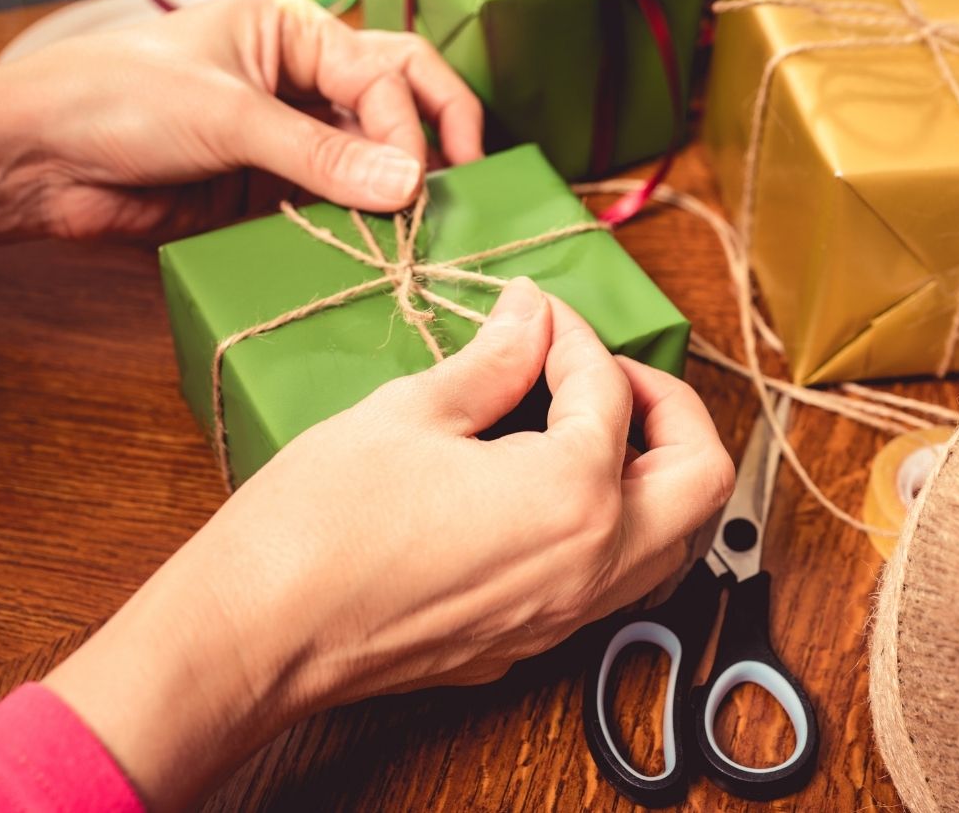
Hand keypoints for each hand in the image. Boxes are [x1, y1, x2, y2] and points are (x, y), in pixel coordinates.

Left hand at [0, 0, 483, 251]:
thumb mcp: (226, 116)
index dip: (410, 123)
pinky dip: (360, 223)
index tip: (417, 178)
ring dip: (398, 186)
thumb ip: (319, 154)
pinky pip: (335, 203)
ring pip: (372, 156)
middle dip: (433, 137)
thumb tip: (409, 183)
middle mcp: (300, 77)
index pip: (384, 71)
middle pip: (397, 99)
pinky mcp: (270, 189)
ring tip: (426, 226)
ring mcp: (288, 135)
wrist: (40, 161)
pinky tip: (378, 245)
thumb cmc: (119, 101)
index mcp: (293, 30)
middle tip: (465, 186)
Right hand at [43, 278, 733, 810]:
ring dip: (656, 475)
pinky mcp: (531, 643)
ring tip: (593, 428)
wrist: (258, 635)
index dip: (573, 334)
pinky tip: (553, 491)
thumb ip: (491, 363)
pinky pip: (618, 583)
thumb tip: (528, 317)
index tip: (534, 315)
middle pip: (700, 478)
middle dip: (668, 406)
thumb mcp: (408, 414)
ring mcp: (566, 616)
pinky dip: (617, 527)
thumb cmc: (318, 529)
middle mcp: (592, 567)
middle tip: (604, 372)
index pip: (610, 390)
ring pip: (675, 544)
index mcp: (573, 496)